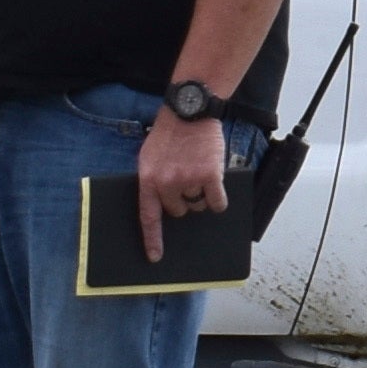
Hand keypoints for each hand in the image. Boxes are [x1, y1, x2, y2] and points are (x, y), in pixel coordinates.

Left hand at [136, 113, 228, 255]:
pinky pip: (216, 201)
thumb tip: (162, 205)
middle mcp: (166, 183)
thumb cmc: (169, 133)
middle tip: (187, 180)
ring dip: (201, 194)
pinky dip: (218, 198)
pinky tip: (216, 184)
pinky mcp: (210, 176)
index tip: (155, 256)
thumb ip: (154, 180)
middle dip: (183, 201)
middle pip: (178, 211)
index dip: (152, 239)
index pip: (148, 217)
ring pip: (198, 205)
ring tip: (198, 170)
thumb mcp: (149, 156)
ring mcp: (188, 180)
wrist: (190, 111)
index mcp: (148, 179)